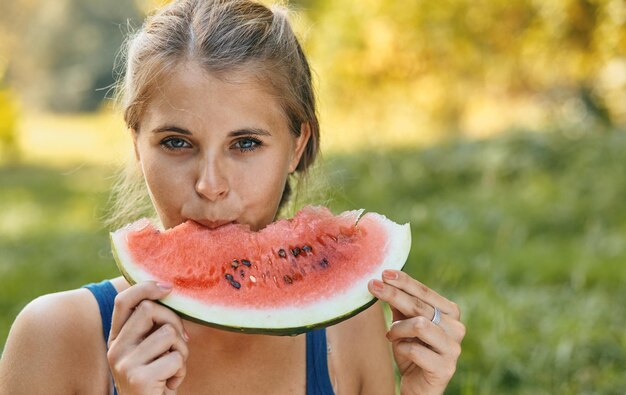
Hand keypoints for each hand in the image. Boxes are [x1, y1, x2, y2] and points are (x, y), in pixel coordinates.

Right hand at [107, 281, 188, 394]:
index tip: (168, 288)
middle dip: (174, 322)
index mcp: (116, 339)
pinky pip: (176, 358)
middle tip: (180, 342)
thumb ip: (152, 327)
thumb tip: (169, 291)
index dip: (146, 288)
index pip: (123, 301)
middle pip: (149, 310)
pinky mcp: (139, 378)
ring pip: (168, 333)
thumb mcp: (149, 350)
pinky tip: (169, 383)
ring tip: (173, 367)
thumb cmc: (156, 379)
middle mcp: (114, 349)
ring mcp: (124, 364)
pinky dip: (181, 371)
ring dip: (181, 350)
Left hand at [368, 270, 464, 394]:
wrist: (418, 387)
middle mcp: (457, 328)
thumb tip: (384, 279)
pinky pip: (414, 350)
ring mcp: (453, 349)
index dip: (404, 281)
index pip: (425, 292)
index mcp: (450, 313)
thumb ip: (400, 305)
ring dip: (398, 329)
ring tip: (392, 335)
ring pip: (418, 325)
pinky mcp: (445, 368)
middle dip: (393, 294)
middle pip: (420, 306)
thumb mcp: (403, 325)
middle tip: (372, 286)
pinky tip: (401, 352)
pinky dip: (401, 349)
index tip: (384, 273)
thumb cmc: (412, 351)